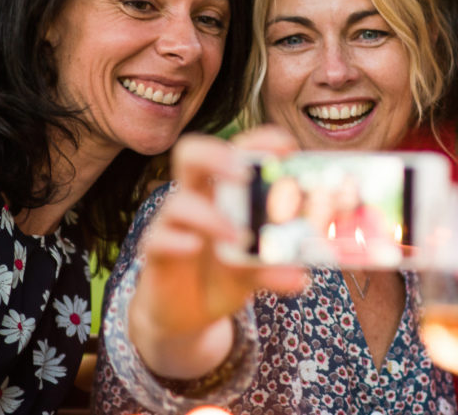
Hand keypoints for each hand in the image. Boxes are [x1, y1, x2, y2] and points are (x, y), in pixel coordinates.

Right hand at [128, 125, 307, 377]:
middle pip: (191, 155)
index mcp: (223, 191)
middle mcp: (196, 199)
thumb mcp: (255, 271)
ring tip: (239, 237)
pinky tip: (194, 247)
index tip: (285, 148)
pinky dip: (177, 240)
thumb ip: (274, 268)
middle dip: (217, 156)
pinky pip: (158, 238)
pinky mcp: (156, 253)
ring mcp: (173, 224)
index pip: (235, 151)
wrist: (186, 314)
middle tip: (244, 174)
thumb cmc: (223, 276)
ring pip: (177, 202)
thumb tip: (301, 275)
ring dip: (210, 217)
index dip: (258, 142)